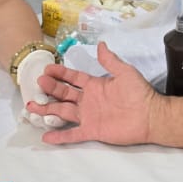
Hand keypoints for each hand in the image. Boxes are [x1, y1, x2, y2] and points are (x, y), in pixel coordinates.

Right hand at [24, 42, 161, 145]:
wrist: (150, 116)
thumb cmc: (139, 93)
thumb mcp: (125, 72)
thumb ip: (110, 60)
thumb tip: (101, 44)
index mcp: (95, 86)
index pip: (73, 78)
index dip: (60, 74)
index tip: (47, 69)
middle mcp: (88, 100)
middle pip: (64, 94)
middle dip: (50, 88)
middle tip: (38, 83)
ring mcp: (88, 116)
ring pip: (63, 112)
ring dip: (47, 110)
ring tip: (32, 106)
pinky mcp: (92, 130)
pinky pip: (73, 134)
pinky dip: (60, 136)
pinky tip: (46, 137)